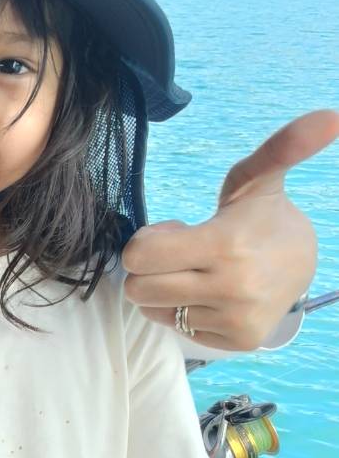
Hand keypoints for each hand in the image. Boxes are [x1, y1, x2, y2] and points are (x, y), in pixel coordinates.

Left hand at [122, 109, 338, 349]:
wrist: (302, 263)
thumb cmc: (261, 216)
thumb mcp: (258, 178)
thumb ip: (281, 146)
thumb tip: (330, 116)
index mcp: (225, 245)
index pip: (138, 256)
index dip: (145, 242)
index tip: (175, 231)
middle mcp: (230, 288)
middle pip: (137, 288)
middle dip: (150, 268)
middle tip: (184, 254)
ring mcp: (233, 319)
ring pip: (153, 309)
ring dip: (165, 290)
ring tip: (200, 272)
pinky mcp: (236, 341)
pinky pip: (175, 328)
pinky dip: (183, 311)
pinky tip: (211, 294)